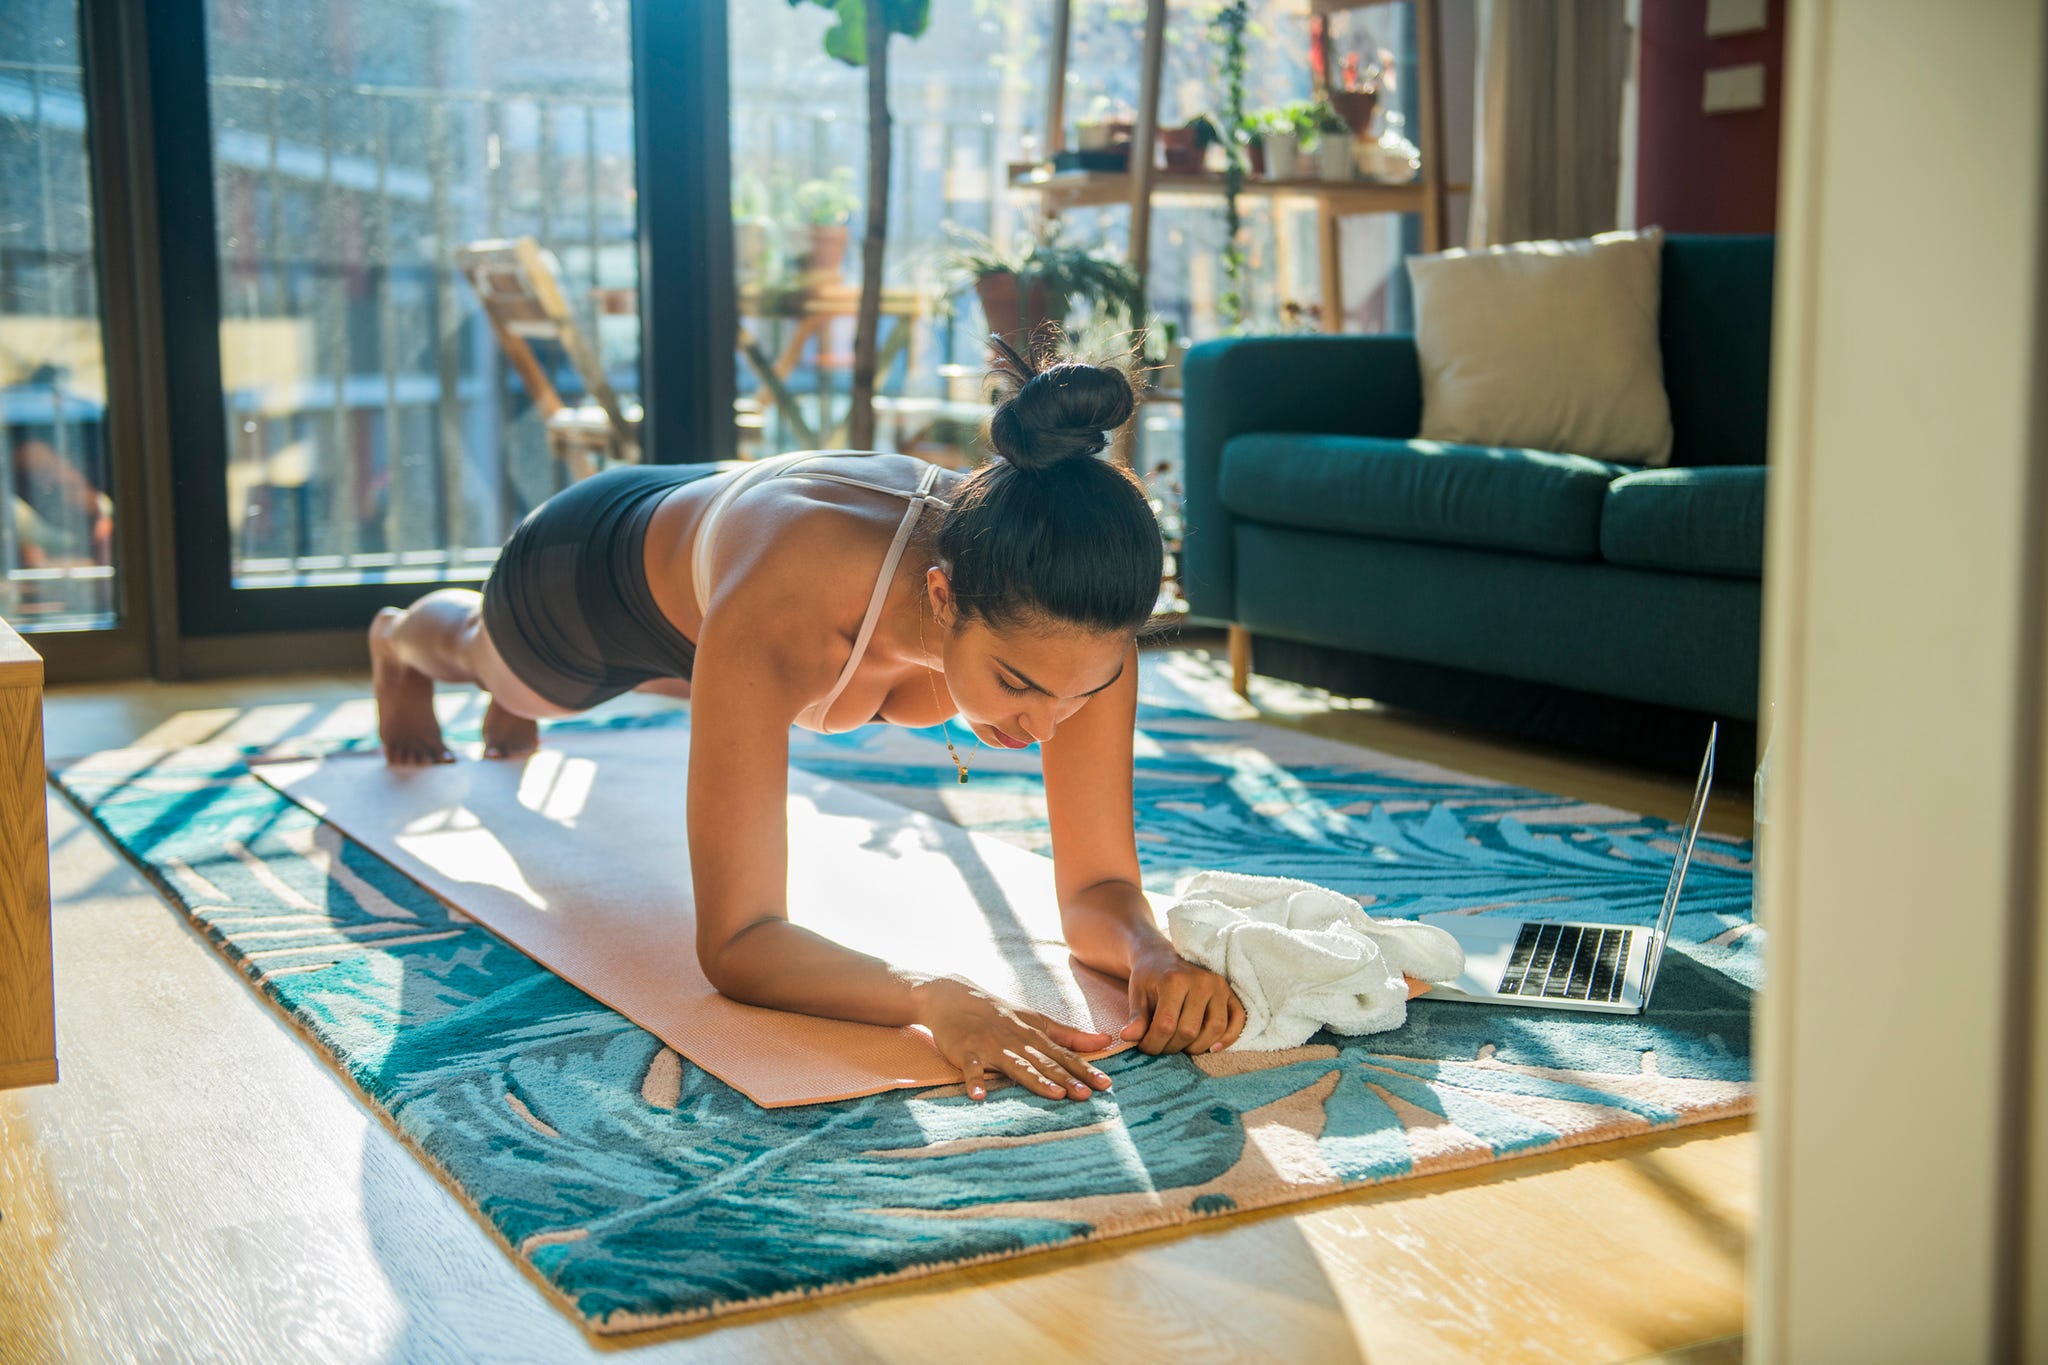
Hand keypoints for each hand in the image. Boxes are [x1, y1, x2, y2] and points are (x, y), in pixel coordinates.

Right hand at [916, 978, 1115, 1102]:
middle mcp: (1017, 1041)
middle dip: (1067, 1079)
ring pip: (1017, 1065)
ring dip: (1035, 1079)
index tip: (1107, 1085)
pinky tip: (978, 1096)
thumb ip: (1069, 1035)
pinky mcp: (966, 1051)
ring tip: (1053, 1095)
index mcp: (1035, 1036)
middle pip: (1045, 1063)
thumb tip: (1106, 1041)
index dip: (1085, 1070)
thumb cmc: (1000, 1013)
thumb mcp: (1036, 1020)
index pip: (1065, 1056)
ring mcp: (992, 1046)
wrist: (954, 996)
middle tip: (1086, 1095)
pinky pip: (971, 1068)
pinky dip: (974, 1080)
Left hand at [1120, 943, 1244, 1054]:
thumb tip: (1128, 1038)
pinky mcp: (1230, 992)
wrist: (1162, 957)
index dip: (1153, 1043)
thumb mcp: (1137, 995)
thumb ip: (1136, 1018)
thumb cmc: (1148, 978)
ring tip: (1182, 1047)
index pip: (1166, 1024)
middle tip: (1161, 1048)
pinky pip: (1237, 1020)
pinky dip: (1228, 1038)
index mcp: (1174, 981)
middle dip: (1173, 1047)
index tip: (1145, 1047)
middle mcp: (1201, 981)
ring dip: (1198, 1047)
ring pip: (1215, 1029)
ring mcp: (1218, 986)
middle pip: (1190, 1030)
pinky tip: (1213, 1048)